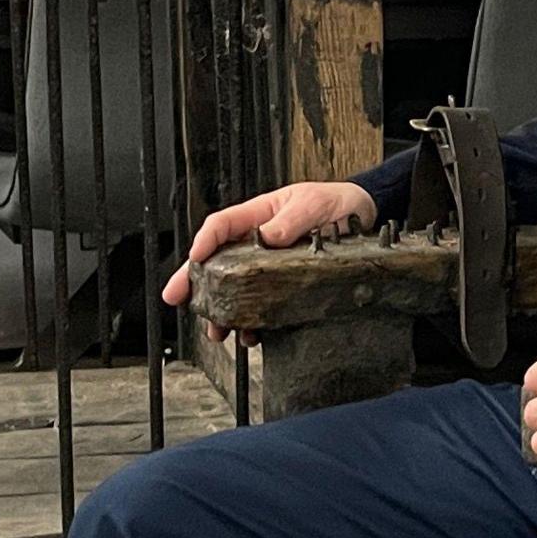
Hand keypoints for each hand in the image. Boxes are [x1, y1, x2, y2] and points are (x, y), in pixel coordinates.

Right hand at [164, 180, 377, 336]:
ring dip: (221, 309)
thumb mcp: (312, 205)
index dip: (203, 242)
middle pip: (216, 261)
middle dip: (194, 280)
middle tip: (177, 297)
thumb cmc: (333, 203)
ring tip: (215, 329)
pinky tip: (249, 334)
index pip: (220, 225)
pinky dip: (252, 321)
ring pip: (233, 287)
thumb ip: (290, 221)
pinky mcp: (282, 283)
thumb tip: (266, 236)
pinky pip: (260, 303)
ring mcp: (267, 264)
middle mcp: (256, 241)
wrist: (360, 216)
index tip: (193, 259)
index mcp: (258, 215)